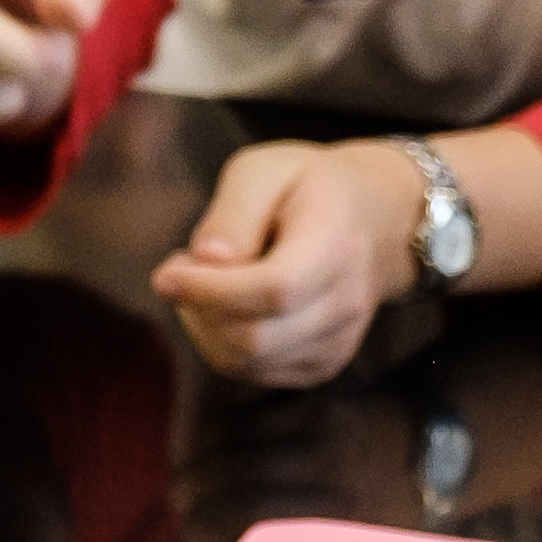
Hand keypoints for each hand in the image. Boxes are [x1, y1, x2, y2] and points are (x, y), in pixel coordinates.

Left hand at [156, 138, 411, 390]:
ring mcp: (339, 341)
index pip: (275, 290)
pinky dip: (222, 344)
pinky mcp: (323, 365)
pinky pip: (255, 373)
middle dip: (198, 309)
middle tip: (181, 266)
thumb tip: (206, 260)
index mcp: (335, 244)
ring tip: (204, 281)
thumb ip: (234, 211)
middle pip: (256, 338)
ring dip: (205, 328)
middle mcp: (346, 303)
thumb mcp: (265, 169)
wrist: (376, 219)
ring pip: (248, 364)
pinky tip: (225, 304)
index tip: (165, 274)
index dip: (212, 291)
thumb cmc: (309, 186)